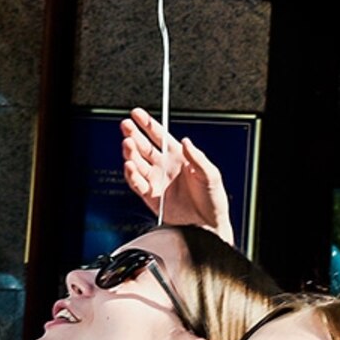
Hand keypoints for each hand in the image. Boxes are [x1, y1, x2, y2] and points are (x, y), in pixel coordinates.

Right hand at [121, 109, 230, 238]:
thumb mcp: (211, 174)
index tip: (137, 113)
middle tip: (126, 125)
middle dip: (134, 134)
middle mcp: (165, 167)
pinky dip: (131, 175)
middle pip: (144, 146)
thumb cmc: (213, 200)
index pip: (159, 135)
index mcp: (179, 157)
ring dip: (131, 153)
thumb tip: (186, 142)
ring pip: (138, 163)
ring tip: (127, 144)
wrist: (209, 226)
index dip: (147, 124)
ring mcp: (157, 181)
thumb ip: (197, 158)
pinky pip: (137, 184)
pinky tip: (130, 166)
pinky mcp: (151, 197)